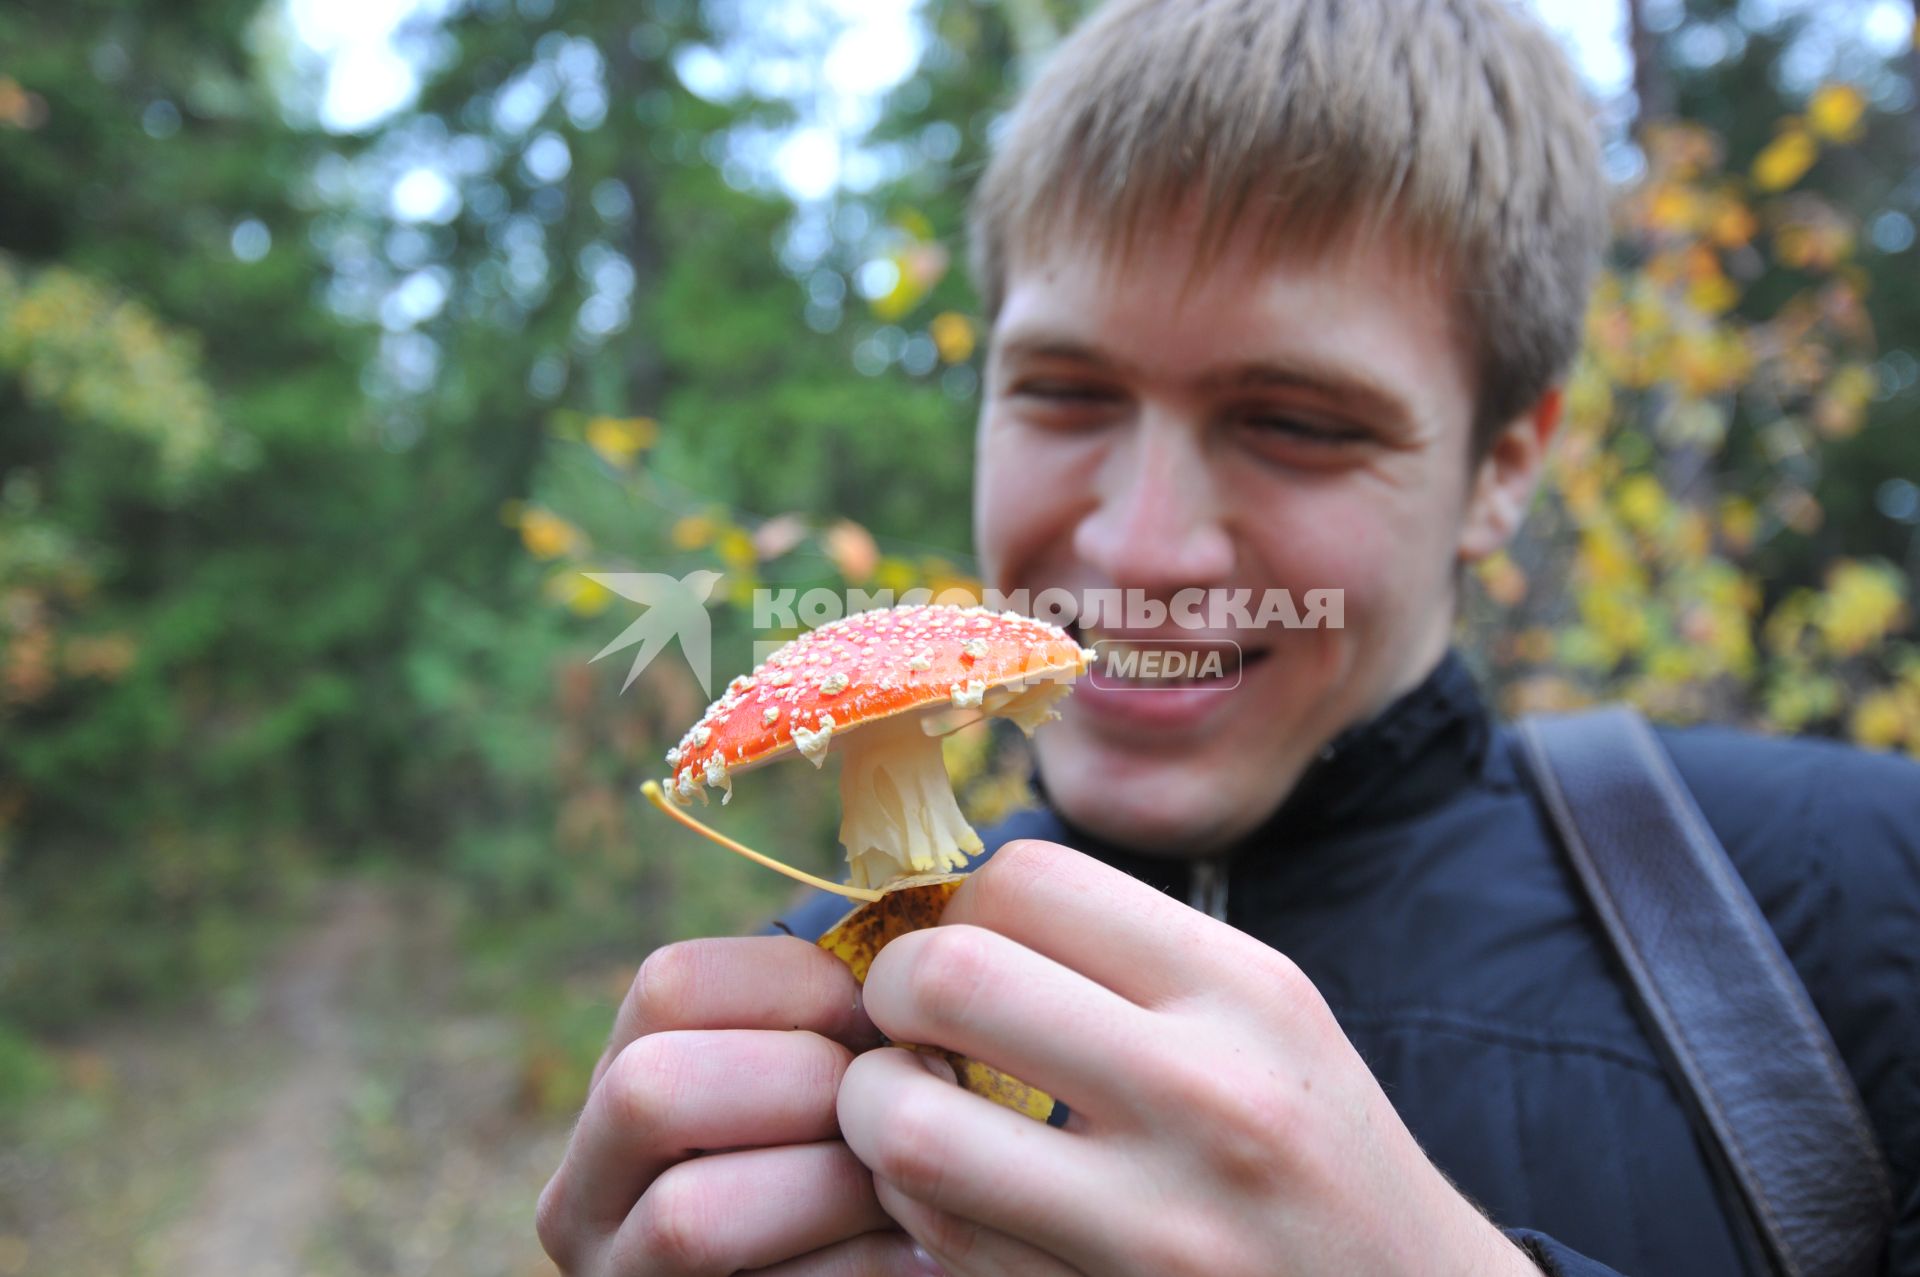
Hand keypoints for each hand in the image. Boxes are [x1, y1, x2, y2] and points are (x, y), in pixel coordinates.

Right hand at [536, 935, 945, 1274]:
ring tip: (909, 1182)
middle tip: (895, 1105)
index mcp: (617, 1082)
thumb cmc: (849, 1169)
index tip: (881, 1020)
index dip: (795, 982)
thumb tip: (929, 943)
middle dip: (805, 1085)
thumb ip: (837, 1025)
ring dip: (833, 1186)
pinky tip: (925, 1249)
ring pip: (691, 1215)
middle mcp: (583, 1187)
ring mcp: (617, 1274)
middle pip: (650, 1088)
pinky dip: (868, 1265)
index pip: (667, 984)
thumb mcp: (816, 1082)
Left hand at [835, 840, 1541, 1276]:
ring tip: (910, 1107)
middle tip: (908, 1023)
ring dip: (874, 1109)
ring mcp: (1156, 1226)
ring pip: (909, 1126)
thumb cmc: (1315, 1150)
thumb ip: (1124, 958)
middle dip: (890, 992)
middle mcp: (1208, 1096)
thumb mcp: (1262, 1018)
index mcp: (1244, 992)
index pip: (1028, 879)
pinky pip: (938, 1236)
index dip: (962, 907)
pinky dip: (912, 1203)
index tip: (968, 948)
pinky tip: (953, 1193)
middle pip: (948, 977)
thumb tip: (947, 911)